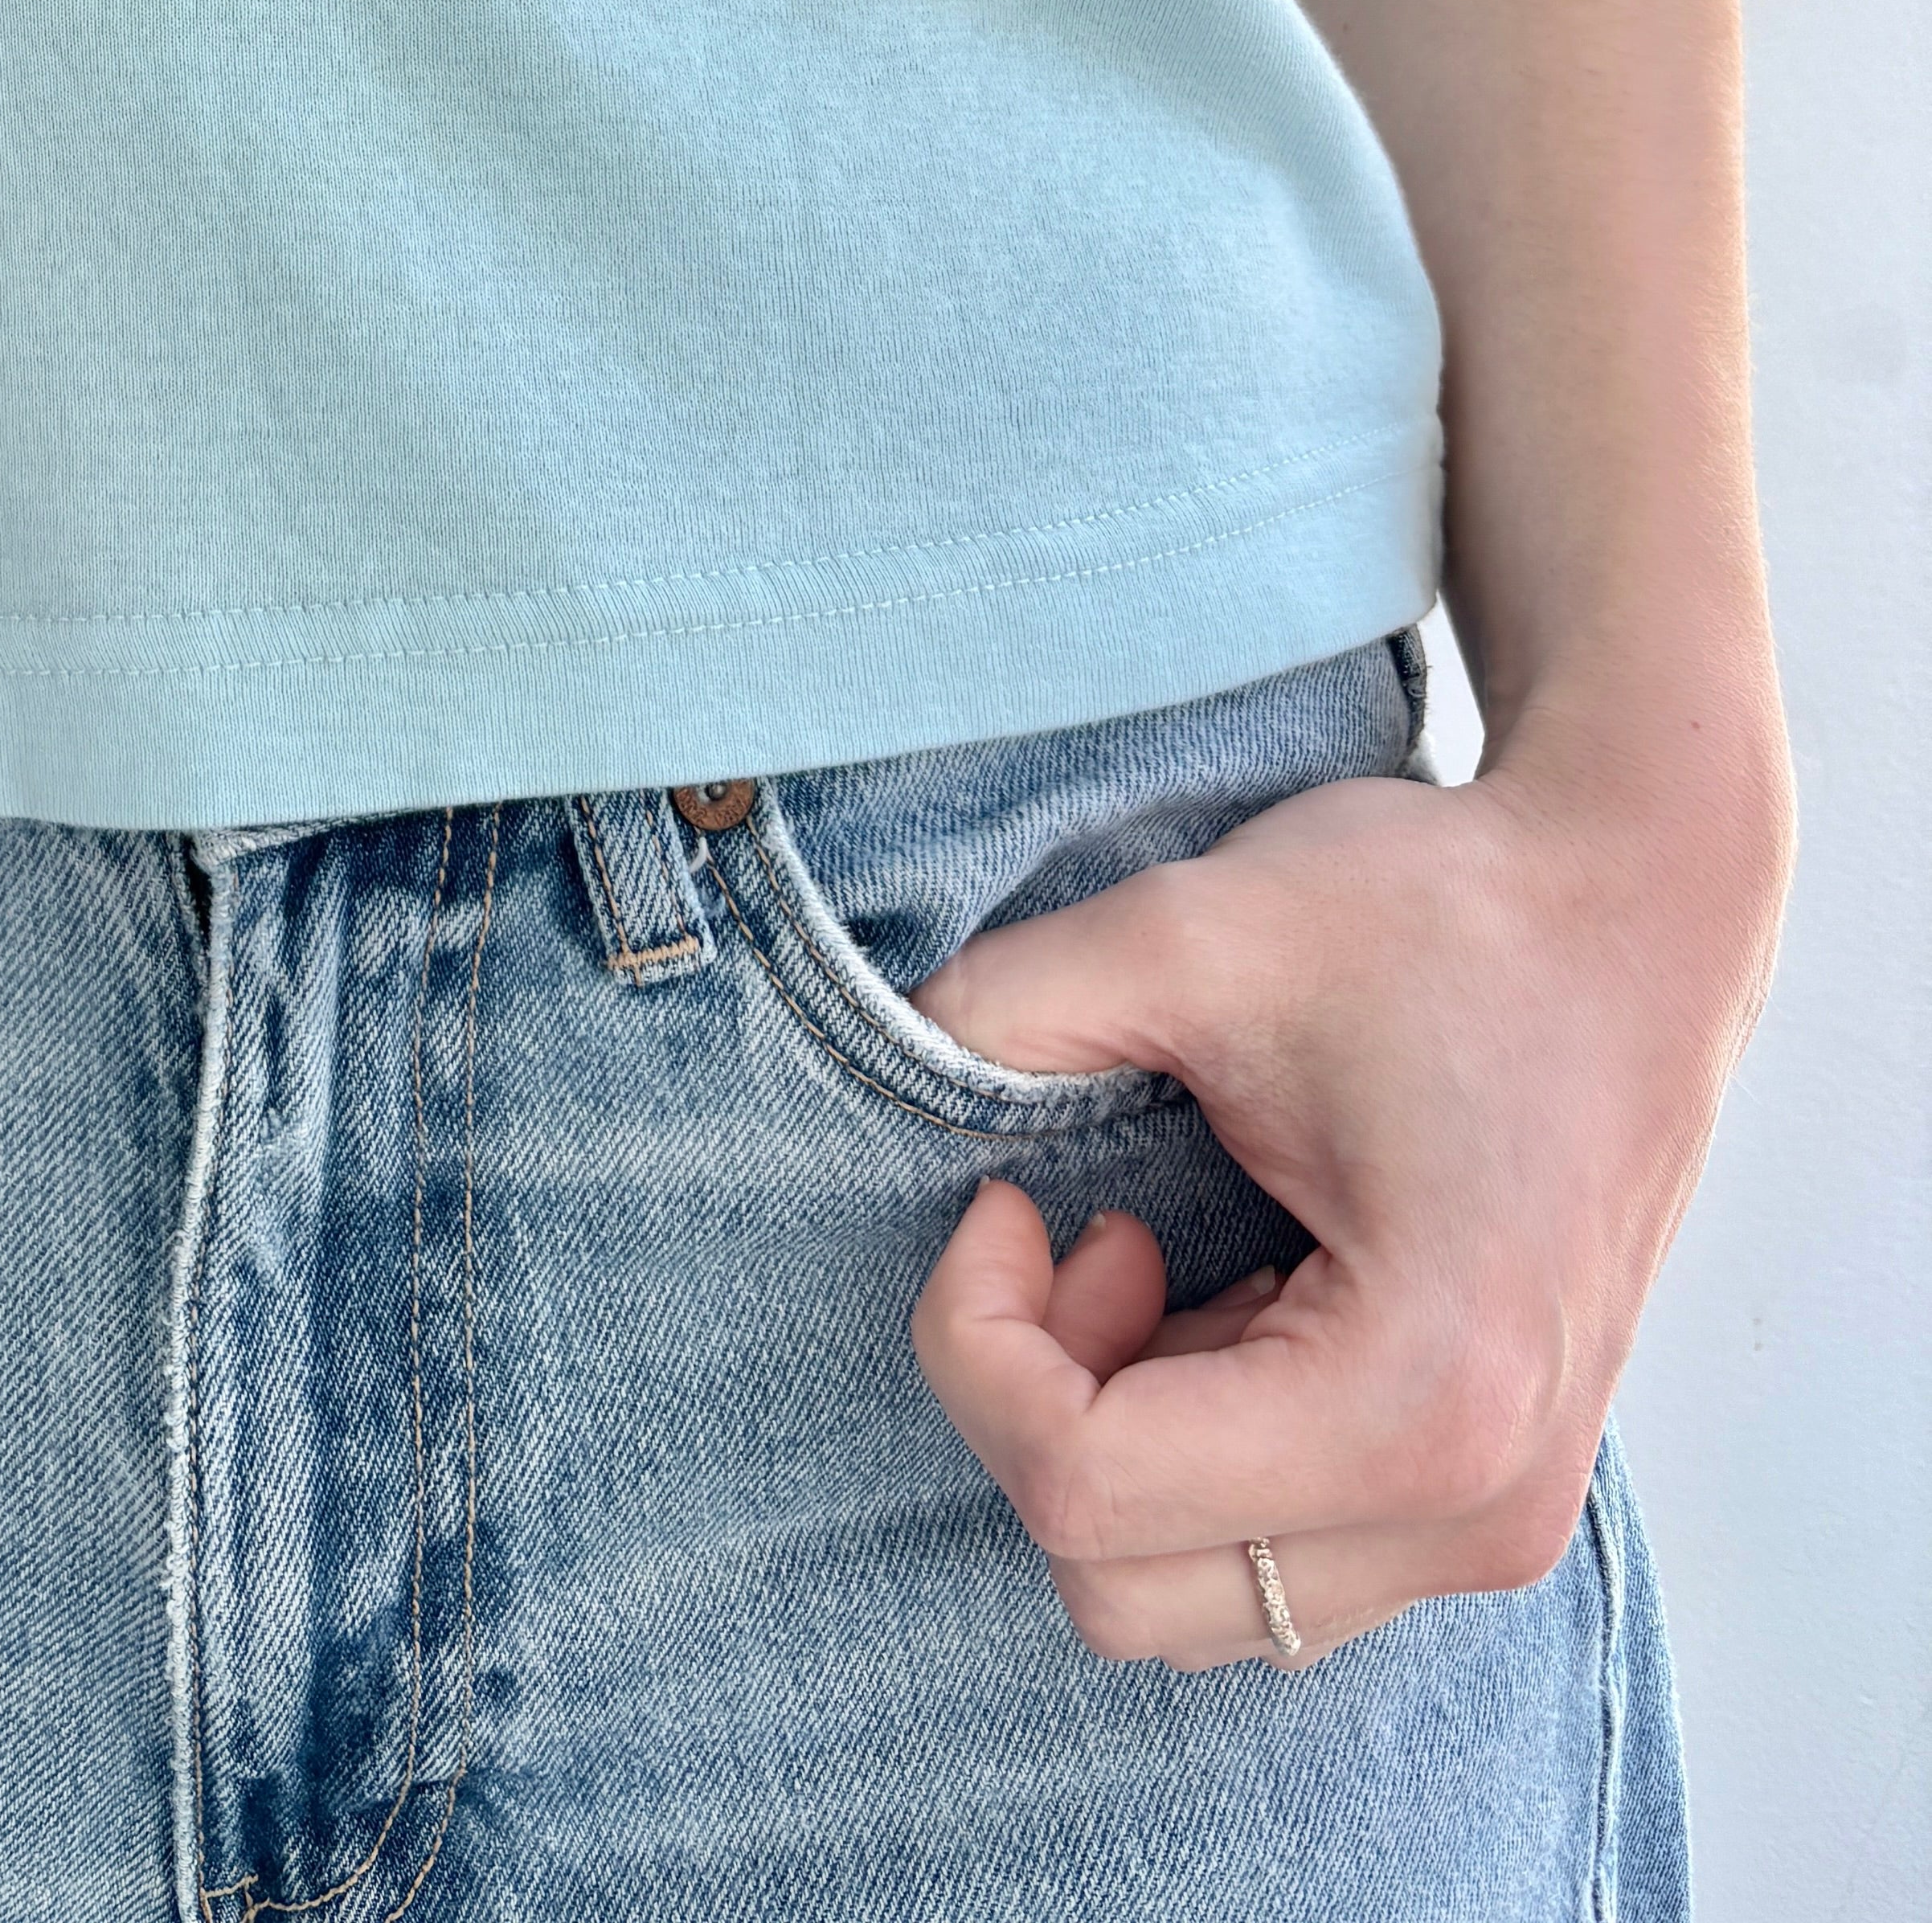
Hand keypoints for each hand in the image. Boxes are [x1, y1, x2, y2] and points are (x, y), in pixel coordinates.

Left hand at [902, 719, 1785, 1667]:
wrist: (1633, 916)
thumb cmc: (1443, 917)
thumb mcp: (1190, 929)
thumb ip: (1004, 1009)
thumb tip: (886, 1066)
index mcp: (1423, 1399)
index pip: (1084, 1491)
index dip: (978, 1341)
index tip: (1007, 1200)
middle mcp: (1473, 1511)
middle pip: (1120, 1588)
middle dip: (1041, 1403)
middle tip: (1084, 1229)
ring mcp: (1489, 1525)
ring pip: (1187, 1602)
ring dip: (1115, 1436)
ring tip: (1154, 1253)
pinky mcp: (1480, 1501)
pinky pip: (1263, 1564)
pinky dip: (1186, 1452)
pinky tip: (1217, 1295)